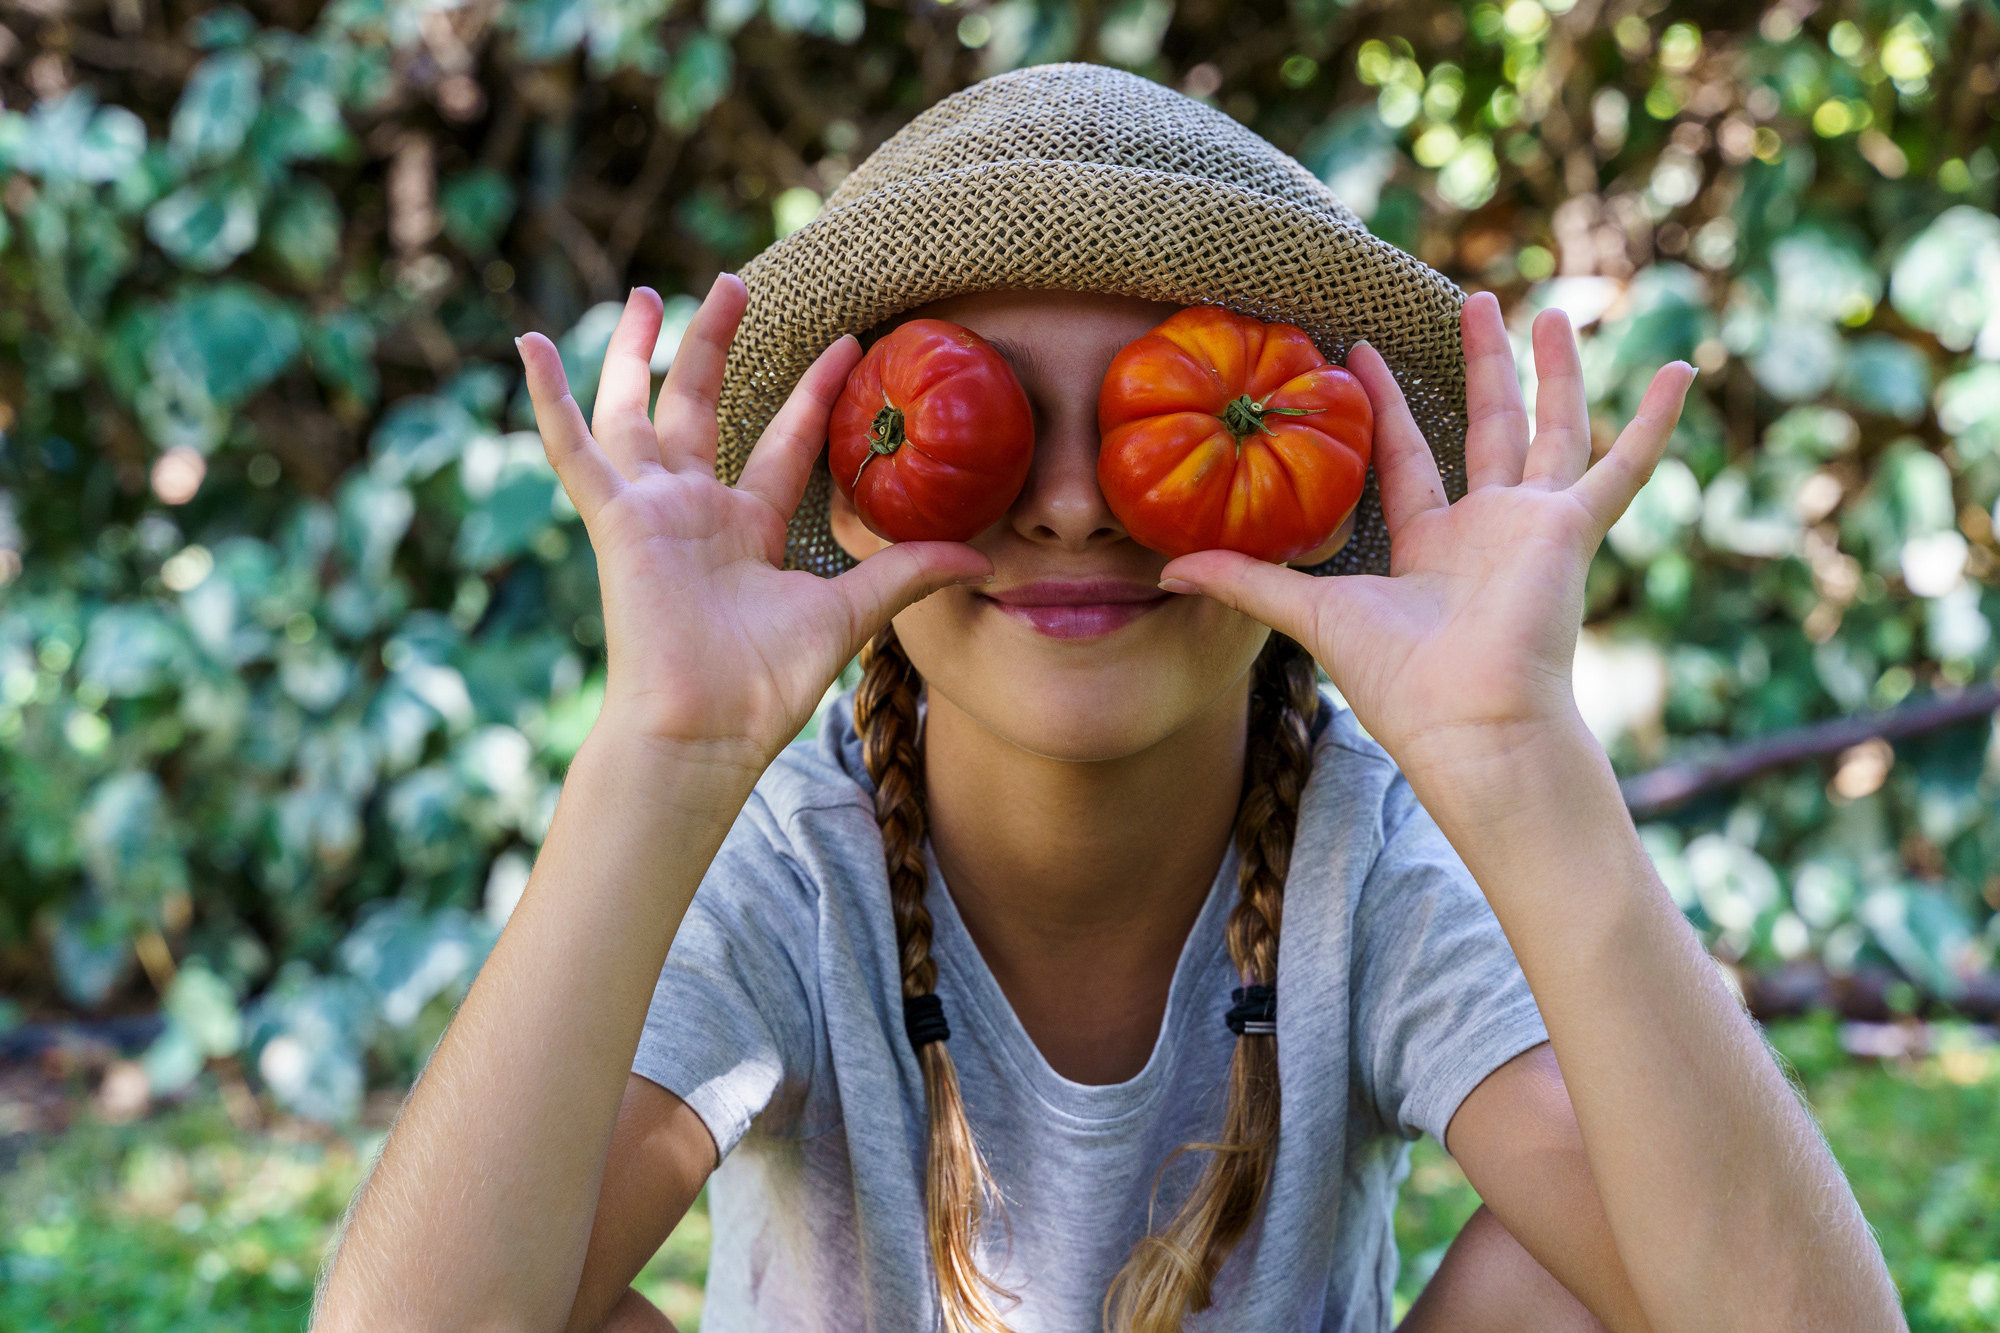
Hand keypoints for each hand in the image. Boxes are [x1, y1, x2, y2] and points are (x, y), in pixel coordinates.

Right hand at [517, 278, 992, 768]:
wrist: (707, 728)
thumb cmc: (766, 684)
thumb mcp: (848, 612)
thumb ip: (906, 574)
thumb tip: (983, 559)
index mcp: (746, 529)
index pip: (781, 443)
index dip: (811, 394)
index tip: (846, 343)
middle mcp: (694, 512)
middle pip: (699, 408)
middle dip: (714, 344)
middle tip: (735, 283)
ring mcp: (650, 511)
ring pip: (637, 412)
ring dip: (641, 352)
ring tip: (651, 291)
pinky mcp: (615, 519)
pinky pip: (573, 449)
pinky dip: (549, 398)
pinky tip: (530, 342)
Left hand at [1156, 291, 1694, 775]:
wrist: (1470, 726)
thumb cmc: (1398, 684)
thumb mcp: (1309, 615)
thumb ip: (1246, 585)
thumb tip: (1165, 572)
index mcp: (1430, 547)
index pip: (1408, 457)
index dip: (1386, 404)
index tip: (1360, 349)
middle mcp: (1487, 531)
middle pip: (1486, 428)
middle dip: (1480, 365)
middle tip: (1473, 300)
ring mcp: (1535, 527)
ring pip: (1550, 429)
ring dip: (1553, 372)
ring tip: (1551, 311)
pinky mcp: (1572, 530)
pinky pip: (1623, 466)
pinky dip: (1654, 422)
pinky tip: (1683, 370)